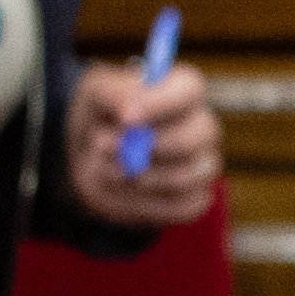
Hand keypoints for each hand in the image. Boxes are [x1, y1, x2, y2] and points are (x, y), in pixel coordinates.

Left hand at [64, 59, 217, 228]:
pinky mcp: (194, 199)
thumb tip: (128, 111)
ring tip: (106, 167)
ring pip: (188, 175)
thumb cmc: (101, 117)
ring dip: (139, 175)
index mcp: (181, 92)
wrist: (91, 159)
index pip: (190, 89)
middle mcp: (201, 127)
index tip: (125, 118)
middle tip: (103, 146)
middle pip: (197, 135)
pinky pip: (182, 206)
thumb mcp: (95, 93)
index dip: (160, 103)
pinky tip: (124, 189)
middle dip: (148, 146)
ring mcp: (202, 165)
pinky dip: (144, 202)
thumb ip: (113, 94)